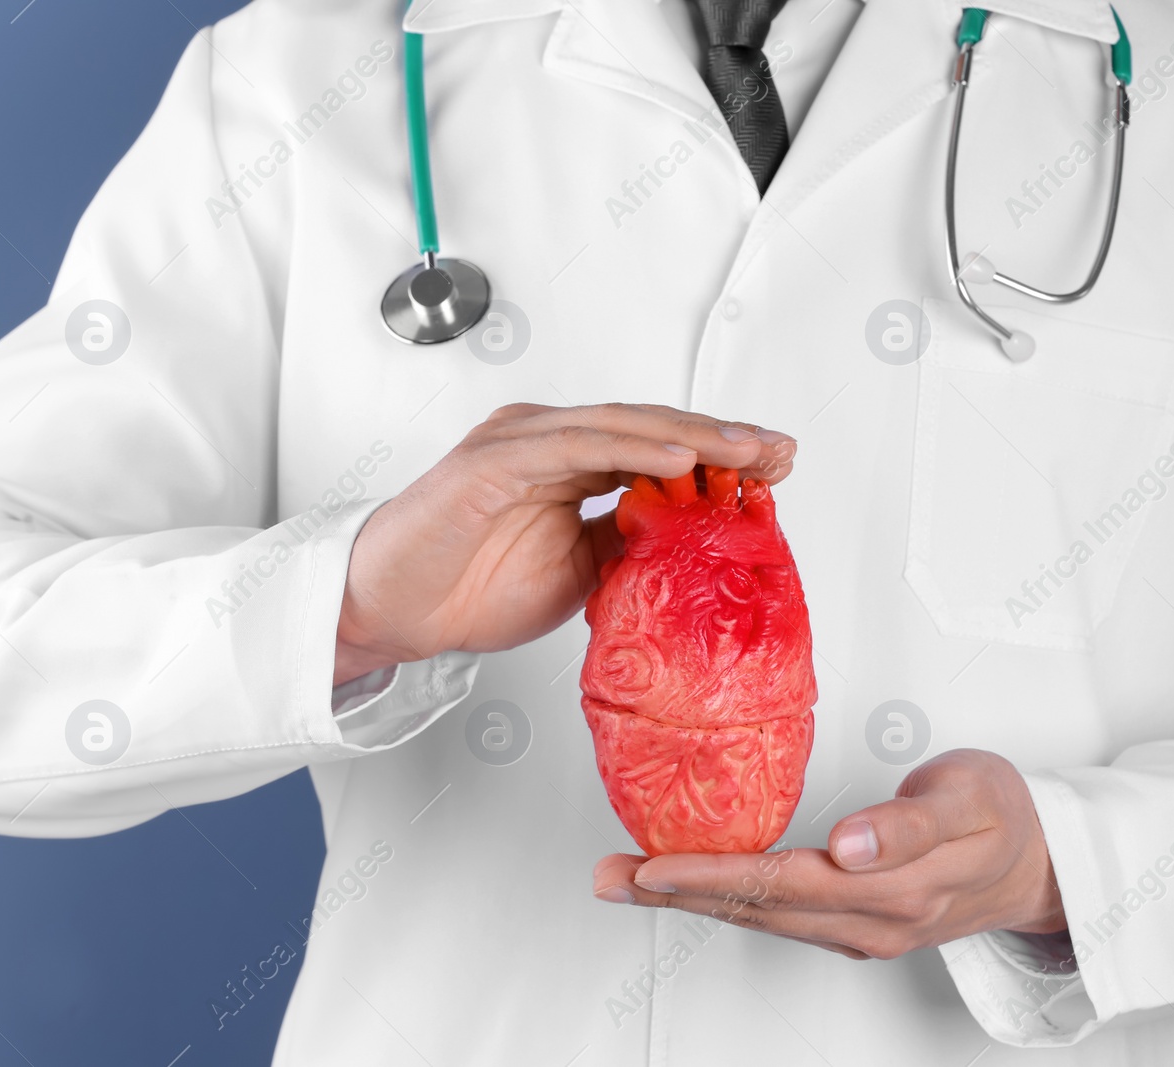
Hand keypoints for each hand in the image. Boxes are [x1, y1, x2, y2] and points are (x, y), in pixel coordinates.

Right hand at [333, 403, 796, 685]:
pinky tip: (681, 460)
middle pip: (650, 425)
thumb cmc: (471, 585)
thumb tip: (694, 540)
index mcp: (569, 459)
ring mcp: (520, 443)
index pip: (657, 446)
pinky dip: (631, 450)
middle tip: (779, 450)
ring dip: (691, 437)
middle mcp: (548, 438)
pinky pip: (573, 447)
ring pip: (621, 426)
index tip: (777, 467)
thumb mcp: (581, 571)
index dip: (719, 453)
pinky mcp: (492, 462)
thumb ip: (629, 543)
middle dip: (721, 437)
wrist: (394, 609)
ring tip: (747, 451)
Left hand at [591, 749, 1064, 958]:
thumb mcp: (974, 800)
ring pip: (760, 918)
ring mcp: (861, 933)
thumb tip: (850, 845)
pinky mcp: (855, 926)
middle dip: (676, 895)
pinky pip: (777, 916)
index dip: (712, 876)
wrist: (1042, 865)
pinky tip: (692, 886)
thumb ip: (911, 824)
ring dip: (690, 902)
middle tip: (608, 878)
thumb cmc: (1007, 818)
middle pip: (756, 910)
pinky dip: (727, 901)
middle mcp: (869, 924)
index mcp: (895, 891)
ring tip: (625, 882)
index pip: (783, 885)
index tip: (652, 867)